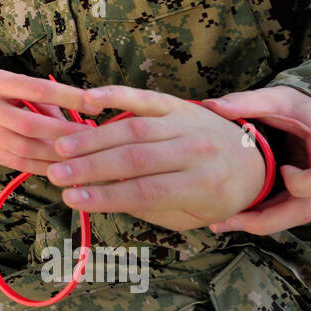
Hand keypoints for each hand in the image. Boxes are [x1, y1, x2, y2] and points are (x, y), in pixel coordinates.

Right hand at [0, 71, 89, 173]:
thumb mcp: (6, 82)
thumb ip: (37, 99)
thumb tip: (71, 119)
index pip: (38, 89)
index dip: (69, 97)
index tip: (95, 104)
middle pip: (32, 125)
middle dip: (65, 135)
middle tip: (94, 140)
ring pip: (25, 148)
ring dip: (56, 156)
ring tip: (82, 159)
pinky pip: (16, 163)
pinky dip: (40, 167)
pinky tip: (59, 168)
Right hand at [47, 84, 266, 231]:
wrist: (254, 160)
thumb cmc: (216, 196)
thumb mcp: (191, 216)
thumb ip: (149, 207)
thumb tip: (102, 197)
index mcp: (203, 185)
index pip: (145, 191)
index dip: (105, 195)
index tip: (71, 199)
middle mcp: (197, 150)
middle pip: (135, 158)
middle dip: (91, 167)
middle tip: (56, 174)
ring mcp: (187, 122)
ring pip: (133, 128)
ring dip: (93, 138)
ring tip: (60, 149)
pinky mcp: (177, 103)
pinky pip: (143, 97)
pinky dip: (114, 95)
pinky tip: (86, 100)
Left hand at [201, 86, 310, 234]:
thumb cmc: (301, 106)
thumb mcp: (279, 97)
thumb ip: (248, 102)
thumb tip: (211, 105)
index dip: (302, 182)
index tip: (281, 169)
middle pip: (306, 211)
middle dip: (265, 219)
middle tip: (225, 221)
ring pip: (294, 218)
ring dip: (260, 223)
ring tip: (222, 223)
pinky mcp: (309, 198)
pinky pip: (288, 214)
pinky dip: (263, 217)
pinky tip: (234, 217)